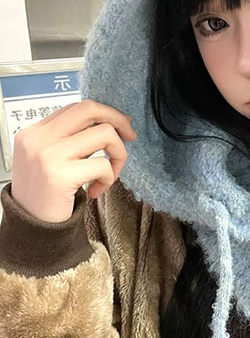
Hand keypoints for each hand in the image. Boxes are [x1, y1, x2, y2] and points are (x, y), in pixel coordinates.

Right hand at [10, 100, 136, 222]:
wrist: (31, 230)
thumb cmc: (46, 194)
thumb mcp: (51, 158)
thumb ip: (73, 138)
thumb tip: (113, 122)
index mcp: (35, 132)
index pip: (78, 107)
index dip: (105, 113)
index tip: (121, 125)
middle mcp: (38, 139)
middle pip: (90, 109)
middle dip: (118, 120)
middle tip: (130, 137)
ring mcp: (48, 155)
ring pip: (105, 134)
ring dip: (118, 154)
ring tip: (110, 173)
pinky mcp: (60, 175)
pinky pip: (104, 165)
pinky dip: (109, 178)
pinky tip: (95, 191)